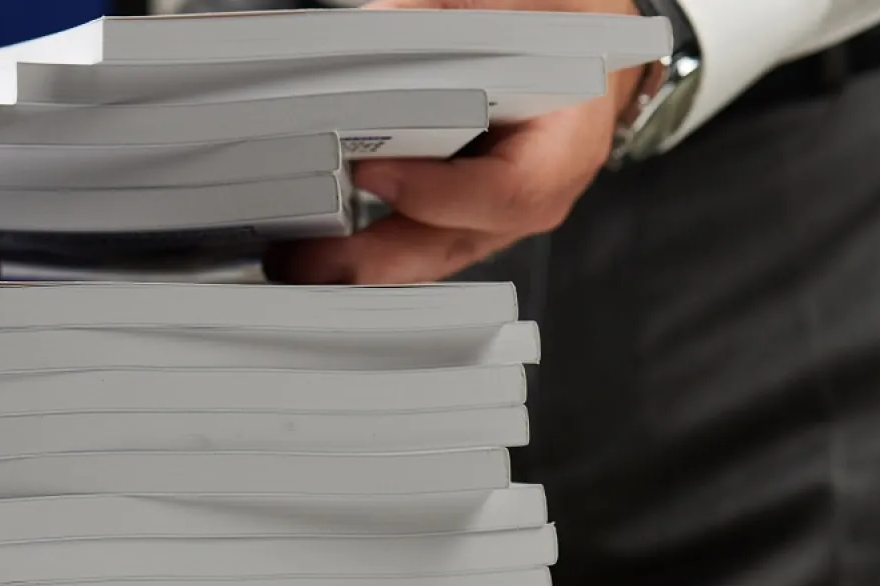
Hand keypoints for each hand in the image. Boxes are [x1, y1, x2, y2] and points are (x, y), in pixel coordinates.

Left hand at [265, 0, 645, 284]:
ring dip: (361, 267)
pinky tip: (319, 251)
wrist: (583, 62)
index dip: (437, 193)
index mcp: (566, 147)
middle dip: (376, 259)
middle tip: (307, 260)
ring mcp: (495, 218)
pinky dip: (370, 251)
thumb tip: (385, 24)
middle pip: (453, 244)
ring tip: (295, 263)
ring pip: (427, 256)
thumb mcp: (521, 13)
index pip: (507, 191)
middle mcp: (532, 197)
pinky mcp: (462, 220)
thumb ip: (456, 18)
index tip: (372, 173)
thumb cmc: (562, 34)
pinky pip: (416, 243)